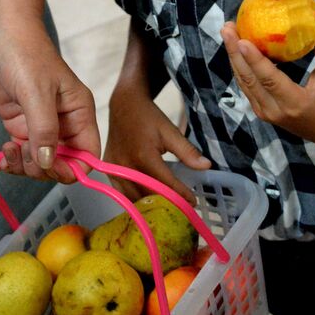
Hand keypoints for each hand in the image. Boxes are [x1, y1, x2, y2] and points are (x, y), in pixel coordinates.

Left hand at [0, 17, 99, 180]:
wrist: (0, 34)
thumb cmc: (26, 55)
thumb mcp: (37, 92)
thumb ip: (44, 130)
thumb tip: (48, 163)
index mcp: (79, 113)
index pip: (88, 155)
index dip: (73, 169)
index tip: (50, 167)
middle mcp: (64, 123)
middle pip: (63, 163)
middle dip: (43, 168)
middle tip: (23, 155)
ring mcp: (40, 125)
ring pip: (41, 162)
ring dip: (24, 166)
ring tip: (9, 151)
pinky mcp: (20, 123)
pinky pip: (22, 154)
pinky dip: (13, 161)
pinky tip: (2, 157)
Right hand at [105, 88, 210, 204]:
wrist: (124, 105)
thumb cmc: (149, 117)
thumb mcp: (170, 131)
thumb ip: (187, 152)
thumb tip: (206, 166)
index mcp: (143, 156)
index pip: (165, 184)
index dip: (180, 195)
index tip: (193, 203)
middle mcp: (126, 166)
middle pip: (148, 194)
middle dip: (166, 204)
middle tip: (182, 209)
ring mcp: (114, 170)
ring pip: (133, 197)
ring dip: (150, 205)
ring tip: (167, 208)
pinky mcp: (108, 171)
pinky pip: (122, 192)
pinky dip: (135, 198)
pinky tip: (148, 201)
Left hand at [220, 23, 314, 147]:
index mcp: (296, 103)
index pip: (270, 80)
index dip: (255, 60)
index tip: (242, 40)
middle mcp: (275, 111)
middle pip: (249, 80)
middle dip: (235, 52)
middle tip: (227, 28)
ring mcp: (265, 112)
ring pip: (243, 82)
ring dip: (234, 56)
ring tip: (228, 32)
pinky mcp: (261, 110)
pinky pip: (246, 86)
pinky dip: (240, 65)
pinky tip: (236, 47)